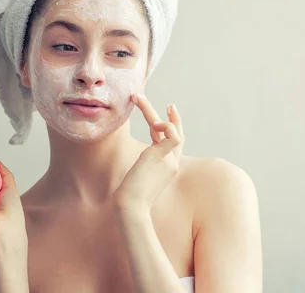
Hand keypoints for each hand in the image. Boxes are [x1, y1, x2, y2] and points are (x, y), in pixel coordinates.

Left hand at [113, 94, 184, 212]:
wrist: (130, 206)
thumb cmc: (130, 195)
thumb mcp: (138, 176)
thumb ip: (143, 164)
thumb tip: (138, 157)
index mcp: (167, 166)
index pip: (174, 141)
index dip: (171, 125)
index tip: (165, 112)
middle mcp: (172, 162)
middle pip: (174, 133)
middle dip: (170, 116)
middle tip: (165, 101)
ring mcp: (169, 160)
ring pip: (169, 128)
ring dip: (150, 110)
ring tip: (137, 98)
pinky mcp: (163, 158)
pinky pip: (173, 136)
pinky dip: (166, 125)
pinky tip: (155, 122)